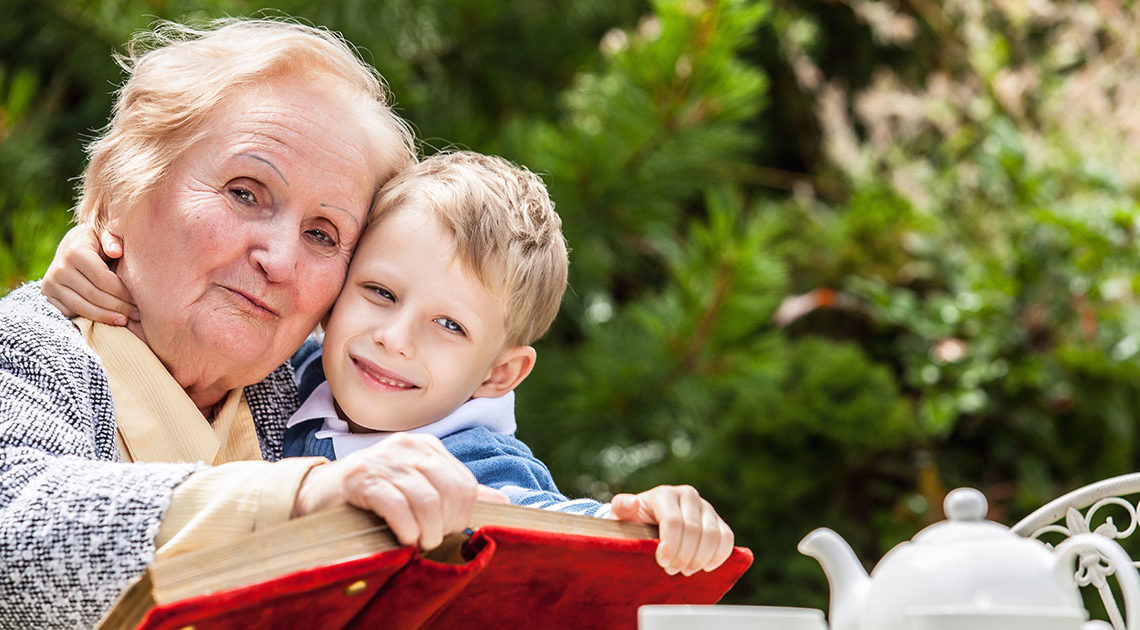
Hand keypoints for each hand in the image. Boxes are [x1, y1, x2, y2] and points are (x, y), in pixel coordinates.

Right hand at [42, 224, 136, 324]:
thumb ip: (112, 240)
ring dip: (107, 317)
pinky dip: (92, 319)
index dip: (123, 292)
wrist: (71, 247)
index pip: (103, 279)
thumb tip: (117, 252)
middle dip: (119, 307)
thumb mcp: (104, 235)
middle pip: (94, 295)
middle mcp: (59, 268)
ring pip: (82, 307)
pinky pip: (72, 313)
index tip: (140, 300)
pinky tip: (109, 320)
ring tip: (126, 320)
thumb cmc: (98, 242)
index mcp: (75, 252)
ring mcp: (50, 284)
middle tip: (138, 314)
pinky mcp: (48, 296)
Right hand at [293, 433, 502, 549]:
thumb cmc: (375, 495)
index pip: (465, 485)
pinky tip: (403, 538)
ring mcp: (384, 460)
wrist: (320, 494)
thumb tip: (504, 501)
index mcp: (427, 448)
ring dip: (427, 531)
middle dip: (447, 524)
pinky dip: (405, 526)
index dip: (461, 516)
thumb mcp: (420, 489)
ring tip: (418, 543)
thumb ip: (459, 494)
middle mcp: (408, 447)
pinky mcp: (360, 478)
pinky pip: (395, 504)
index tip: (446, 531)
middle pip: (451, 491)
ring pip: (426, 500)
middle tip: (432, 540)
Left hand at [610, 485, 733, 575]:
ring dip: (700, 559)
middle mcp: (688, 495)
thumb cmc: (635, 521)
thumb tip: (630, 504)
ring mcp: (705, 507)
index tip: (662, 562)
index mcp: (664, 494)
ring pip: (712, 535)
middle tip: (671, 570)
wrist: (649, 520)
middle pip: (694, 531)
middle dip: (683, 556)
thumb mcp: (622, 514)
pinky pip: (727, 538)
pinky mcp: (718, 520)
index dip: (670, 546)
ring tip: (685, 570)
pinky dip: (719, 556)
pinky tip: (705, 567)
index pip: (673, 521)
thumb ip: (622, 508)